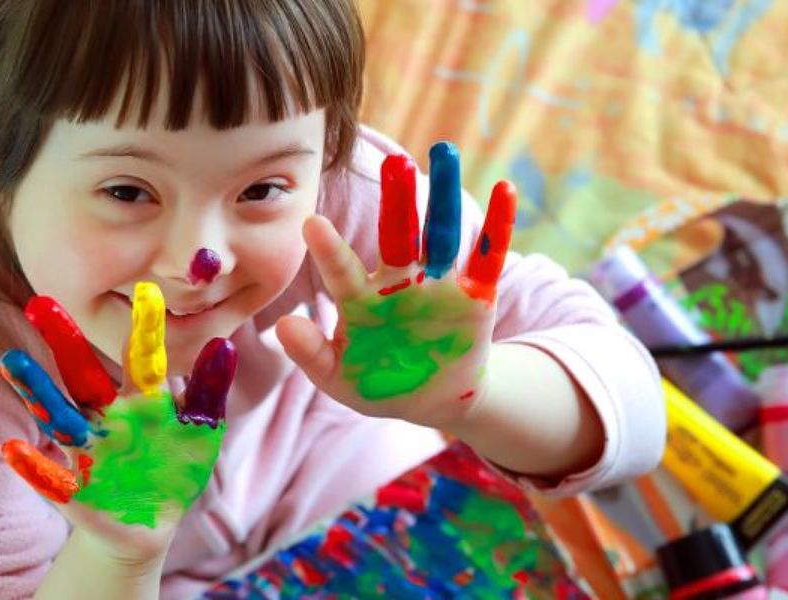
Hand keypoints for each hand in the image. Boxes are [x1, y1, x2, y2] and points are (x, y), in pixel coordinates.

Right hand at [0, 282, 235, 561]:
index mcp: (140, 400)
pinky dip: (33, 466)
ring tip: (12, 360)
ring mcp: (88, 451)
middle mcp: (107, 416)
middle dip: (63, 341)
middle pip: (83, 374)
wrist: (151, 524)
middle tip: (39, 303)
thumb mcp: (200, 430)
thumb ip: (208, 390)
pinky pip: (50, 478)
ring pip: (59, 416)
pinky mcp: (75, 491)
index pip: (140, 357)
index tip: (146, 289)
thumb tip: (223, 343)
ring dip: (36, 390)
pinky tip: (12, 451)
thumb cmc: (175, 468)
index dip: (144, 328)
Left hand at [276, 141, 516, 429]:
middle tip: (394, 163)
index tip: (310, 223)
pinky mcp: (475, 294)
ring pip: (441, 233)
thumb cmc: (377, 383)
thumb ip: (311, 354)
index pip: (342, 271)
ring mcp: (438, 284)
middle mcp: (399, 281)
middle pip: (397, 234)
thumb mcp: (339, 378)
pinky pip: (487, 256)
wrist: (431, 400)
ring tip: (444, 152)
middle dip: (397, 200)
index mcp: (361, 299)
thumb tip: (282, 325)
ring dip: (443, 195)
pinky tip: (505, 189)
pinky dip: (498, 224)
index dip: (329, 250)